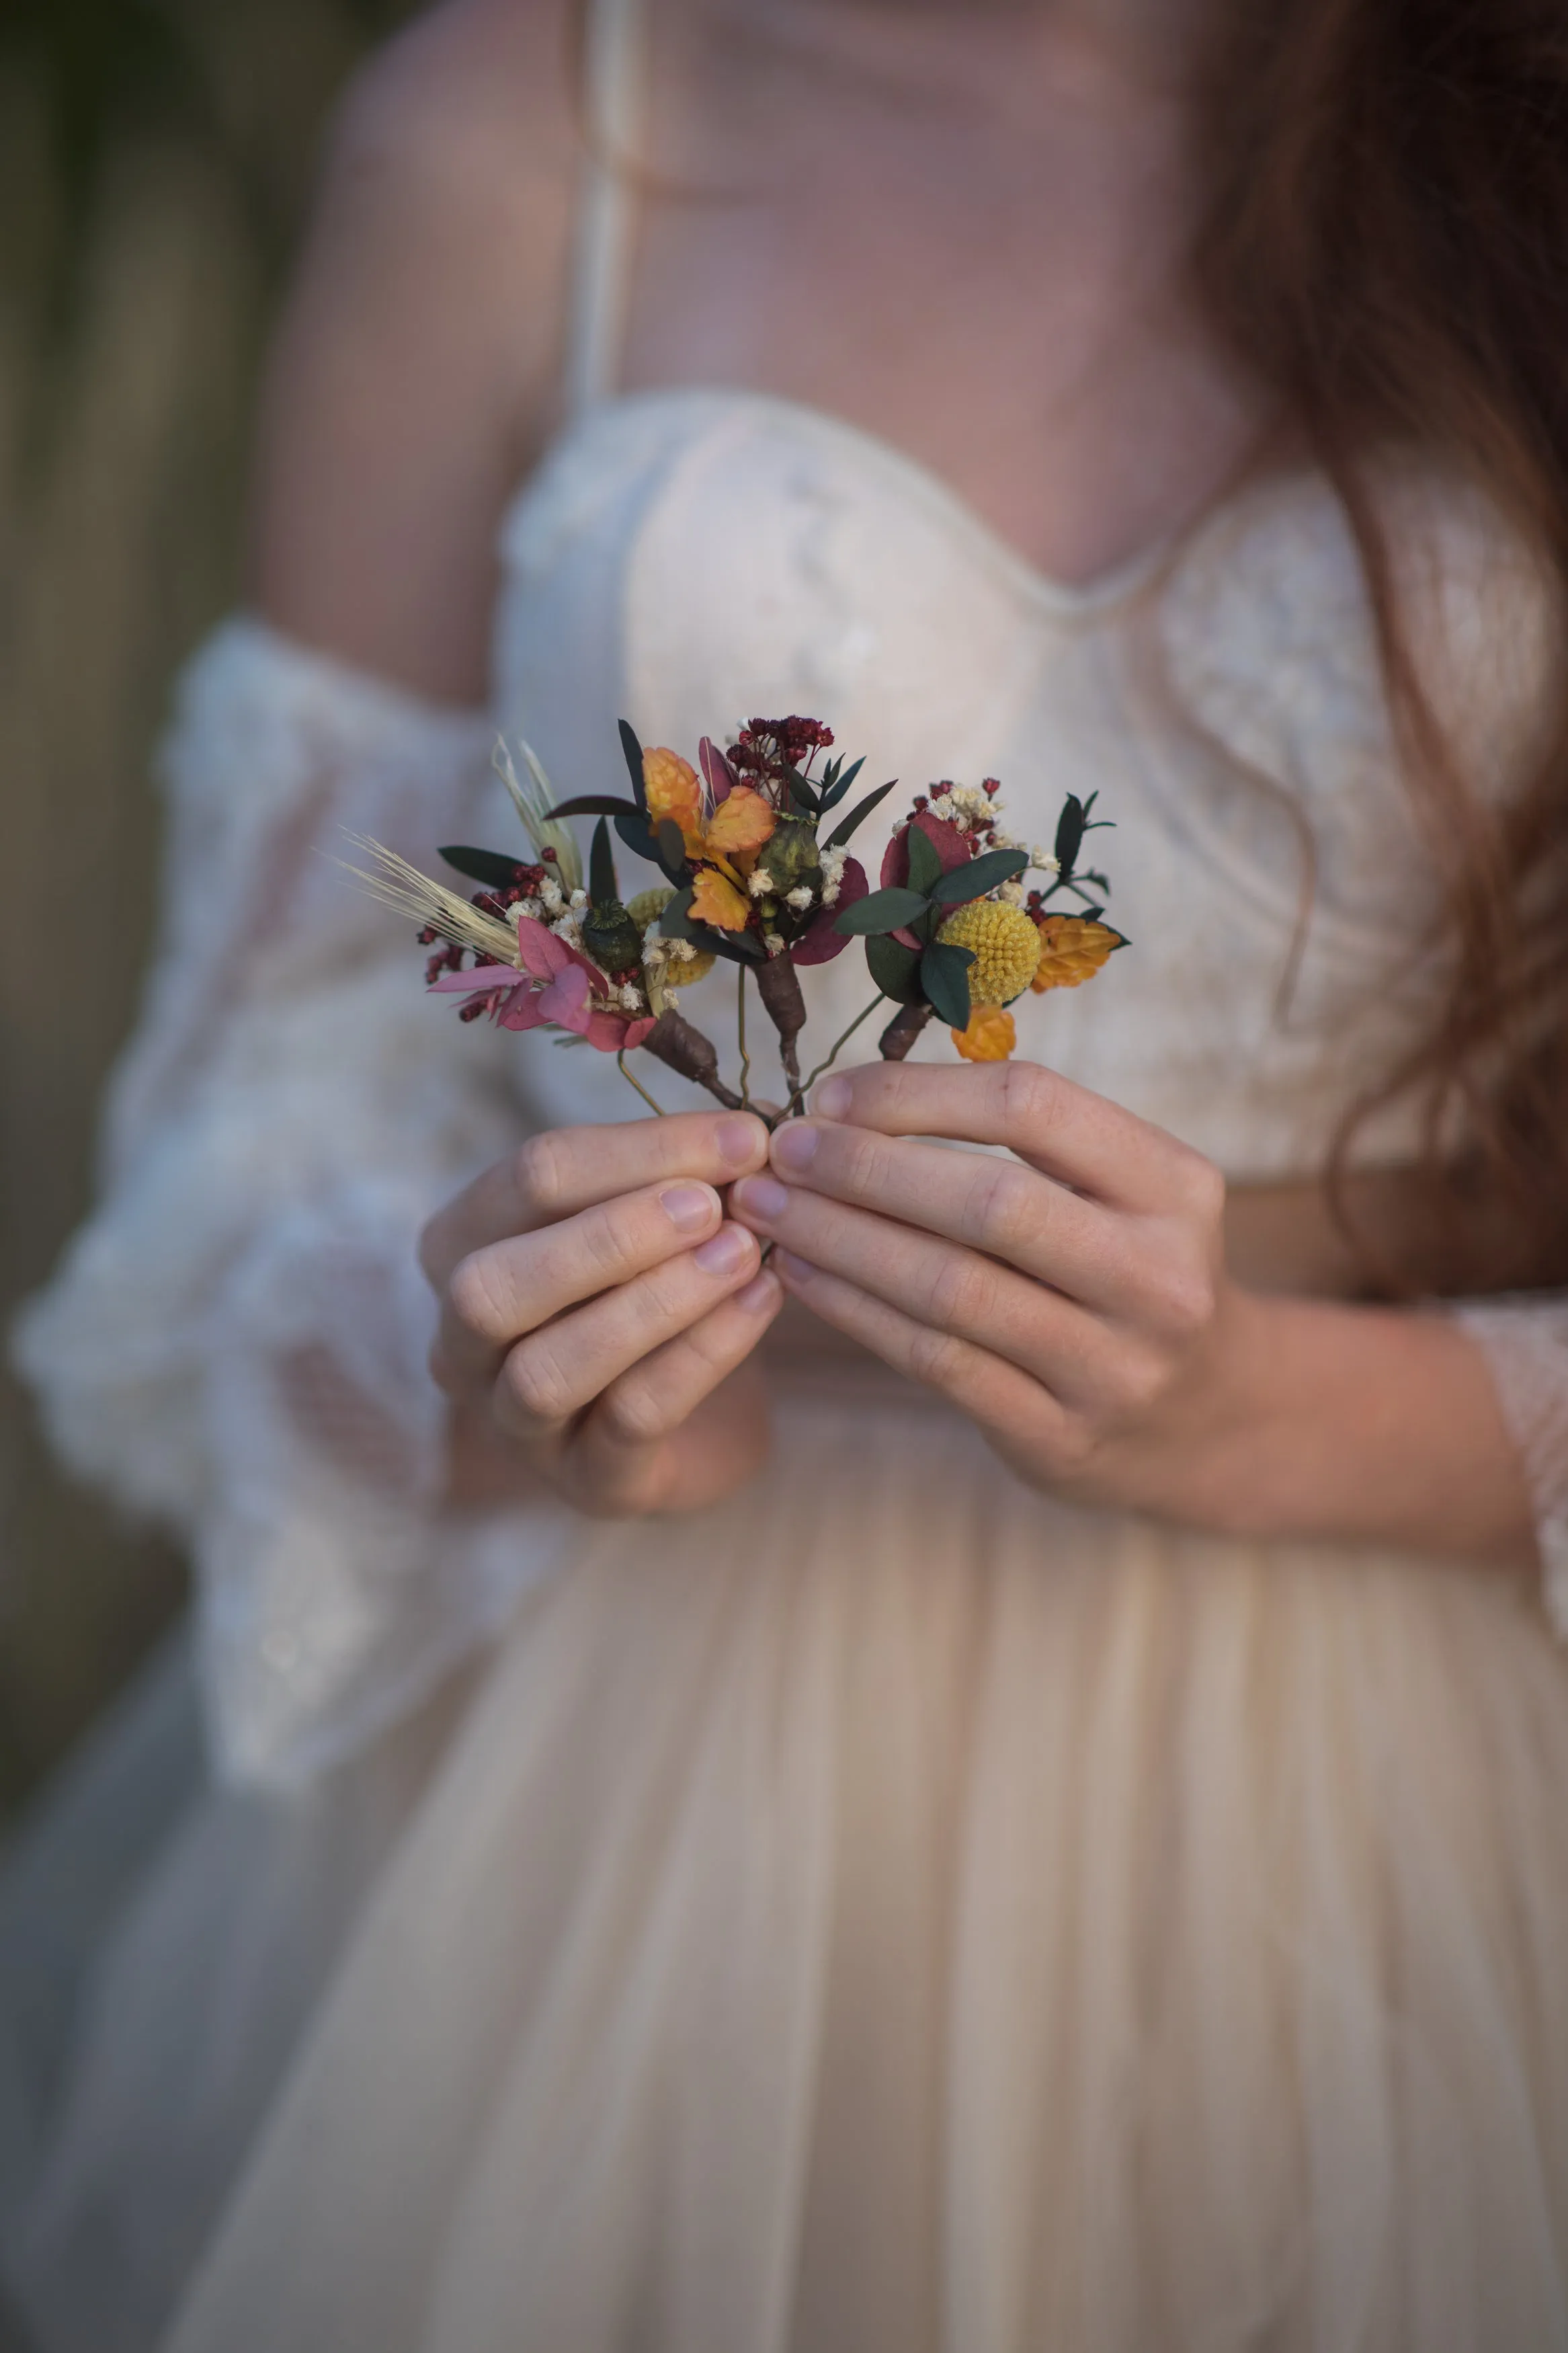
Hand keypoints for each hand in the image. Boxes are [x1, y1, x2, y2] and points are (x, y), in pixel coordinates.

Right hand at [420, 1111, 780, 1516]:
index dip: (638, 1150)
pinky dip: (701, 1355)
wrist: (700, 1418)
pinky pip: (631, 1418)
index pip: (528, 1178)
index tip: (741, 1134)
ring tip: (741, 1253)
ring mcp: (514, 1422)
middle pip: (495, 1284)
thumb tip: (748, 1128)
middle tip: (714, 1203)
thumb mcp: (655, 1218)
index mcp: (465, 1244)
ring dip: (652, 1302)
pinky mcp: (586, 1481)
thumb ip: (683, 1175)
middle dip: (610, 1236)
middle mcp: (463, 1339)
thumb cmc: (656, 1291)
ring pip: (549, 1367)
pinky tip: (761, 1302)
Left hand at [730, 1060, 1259, 1524]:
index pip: (1033, 1106)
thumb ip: (1027, 1145)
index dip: (917, 1093)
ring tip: (767, 1208)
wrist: (1208, 1419)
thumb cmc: (1127, 1273)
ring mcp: (1112, 1367)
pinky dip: (855, 1311)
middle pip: (989, 1201)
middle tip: (781, 1151)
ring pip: (949, 1289)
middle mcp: (1157, 1276)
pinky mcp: (1059, 1437)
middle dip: (865, 1168)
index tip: (832, 1095)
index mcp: (1176, 1187)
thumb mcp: (1126, 1194)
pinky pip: (935, 1361)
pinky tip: (801, 1274)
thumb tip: (850, 1103)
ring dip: (840, 1240)